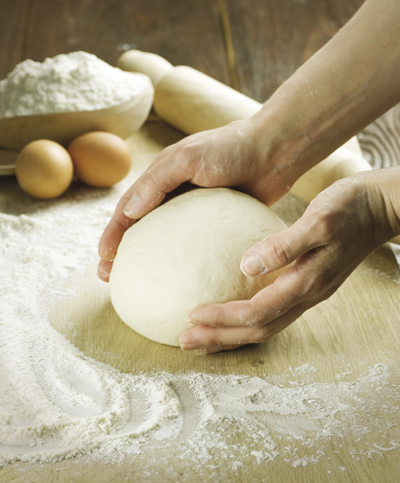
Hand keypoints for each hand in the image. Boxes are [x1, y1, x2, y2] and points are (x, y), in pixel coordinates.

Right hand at [98, 118, 296, 280]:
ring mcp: (195, 212)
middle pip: (140, 228)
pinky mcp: (216, 223)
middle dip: (123, 253)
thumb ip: (158, 181)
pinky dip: (185, 262)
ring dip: (150, 261)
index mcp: (161, 177)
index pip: (128, 209)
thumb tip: (129, 211)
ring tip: (143, 285)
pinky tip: (184, 280)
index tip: (104, 259)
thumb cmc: (232, 148)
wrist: (275, 151)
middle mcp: (173, 195)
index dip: (113, 233)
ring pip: (165, 241)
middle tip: (113, 278)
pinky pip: (196, 246)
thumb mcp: (190, 158)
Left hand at [179, 168, 399, 352]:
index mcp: (306, 282)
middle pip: (258, 330)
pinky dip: (247, 320)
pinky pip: (272, 313)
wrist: (381, 206)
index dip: (223, 318)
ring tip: (201, 337)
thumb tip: (245, 266)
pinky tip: (231, 313)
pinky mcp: (308, 283)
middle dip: (220, 338)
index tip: (192, 316)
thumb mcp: (318, 220)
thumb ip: (284, 245)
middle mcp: (307, 295)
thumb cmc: (350, 208)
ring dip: (231, 335)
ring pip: (266, 326)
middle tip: (185, 340)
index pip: (256, 313)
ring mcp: (309, 292)